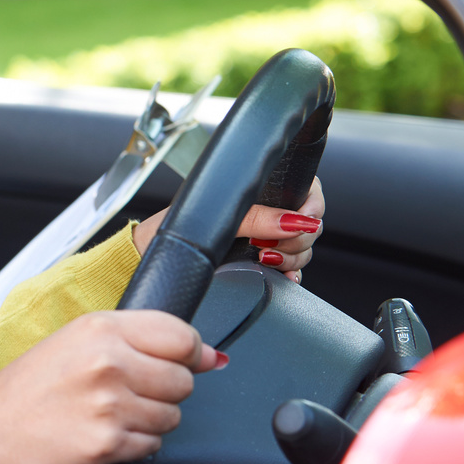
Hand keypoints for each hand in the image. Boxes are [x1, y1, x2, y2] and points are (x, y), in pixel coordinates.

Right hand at [0, 309, 222, 463]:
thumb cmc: (22, 391)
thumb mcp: (71, 343)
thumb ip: (136, 341)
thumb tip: (210, 357)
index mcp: (98, 328)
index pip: (181, 335)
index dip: (187, 354)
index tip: (178, 363)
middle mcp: (108, 362)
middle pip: (183, 380)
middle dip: (163, 391)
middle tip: (123, 394)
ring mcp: (109, 404)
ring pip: (172, 415)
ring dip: (149, 420)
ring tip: (106, 415)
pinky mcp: (108, 444)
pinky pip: (152, 446)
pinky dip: (133, 445)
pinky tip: (100, 436)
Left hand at [132, 177, 324, 283]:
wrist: (151, 257)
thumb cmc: (175, 227)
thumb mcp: (215, 215)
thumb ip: (254, 215)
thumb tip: (293, 221)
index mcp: (254, 191)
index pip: (304, 188)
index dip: (311, 204)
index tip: (302, 220)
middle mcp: (263, 213)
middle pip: (309, 223)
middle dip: (300, 236)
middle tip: (271, 243)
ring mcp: (264, 239)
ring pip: (303, 247)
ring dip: (293, 256)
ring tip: (264, 258)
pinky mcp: (260, 262)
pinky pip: (292, 269)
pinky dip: (291, 273)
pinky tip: (282, 274)